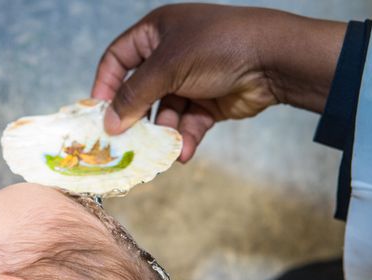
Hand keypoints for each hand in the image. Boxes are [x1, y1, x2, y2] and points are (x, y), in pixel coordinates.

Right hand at [92, 4, 345, 161]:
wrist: (273, 59)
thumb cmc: (216, 48)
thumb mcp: (168, 67)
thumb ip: (134, 96)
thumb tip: (108, 122)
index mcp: (156, 33)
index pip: (118, 59)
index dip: (106, 84)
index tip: (98, 113)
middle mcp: (170, 56)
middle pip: (140, 91)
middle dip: (135, 117)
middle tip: (124, 141)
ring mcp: (189, 80)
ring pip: (164, 112)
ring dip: (164, 133)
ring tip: (162, 150)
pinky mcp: (207, 102)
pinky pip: (187, 124)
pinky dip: (185, 139)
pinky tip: (185, 154)